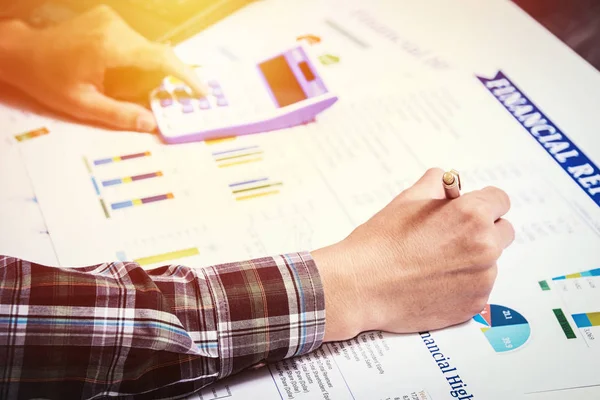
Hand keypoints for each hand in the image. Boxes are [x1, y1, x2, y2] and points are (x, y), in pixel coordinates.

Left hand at [2, 5, 205, 131]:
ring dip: (153, 69)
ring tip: (146, 90)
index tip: (202, 91)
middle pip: (158, 52)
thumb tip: (152, 123)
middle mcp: (115, 27)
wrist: (20, 50)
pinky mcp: (108, 18)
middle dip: (170, 77)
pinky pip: (135, 41)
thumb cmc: (46, 78)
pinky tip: (128, 75)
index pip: (162, 57)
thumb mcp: (82, 104)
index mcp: (111, 47)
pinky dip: (141, 59)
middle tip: (178, 98)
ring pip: (148, 47)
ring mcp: (111, 19)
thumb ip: (120, 115)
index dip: (187, 75)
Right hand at [313, 168, 514, 340]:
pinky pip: (478, 289)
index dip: (482, 203)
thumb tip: (447, 182)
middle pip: (502, 232)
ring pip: (489, 263)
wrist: (361, 286)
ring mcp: (482, 279)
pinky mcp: (474, 305)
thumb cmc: (380, 243)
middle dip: (483, 231)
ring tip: (434, 264)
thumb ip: (437, 184)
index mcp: (471, 215)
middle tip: (450, 238)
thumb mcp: (407, 200)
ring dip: (472, 260)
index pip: (500, 201)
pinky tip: (434, 283)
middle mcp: (485, 247)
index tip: (470, 210)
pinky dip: (462, 286)